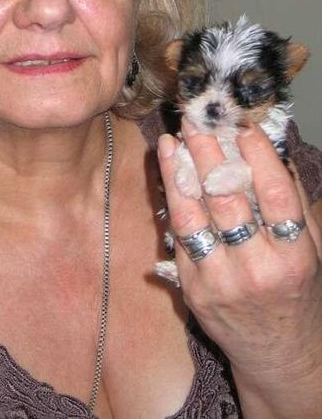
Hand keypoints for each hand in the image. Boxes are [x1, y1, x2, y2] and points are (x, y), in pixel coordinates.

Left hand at [158, 119, 321, 417]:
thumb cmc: (297, 292)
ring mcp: (220, 280)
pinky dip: (173, 201)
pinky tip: (168, 174)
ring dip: (178, 172)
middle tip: (195, 121)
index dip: (257, 156)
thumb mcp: (311, 248)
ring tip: (171, 140)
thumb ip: (293, 200)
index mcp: (294, 256)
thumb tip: (271, 149)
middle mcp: (257, 268)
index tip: (242, 126)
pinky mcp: (193, 288)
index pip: (275, 195)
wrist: (279, 355)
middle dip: (207, 154)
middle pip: (226, 200)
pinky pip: (180, 236)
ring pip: (193, 216)